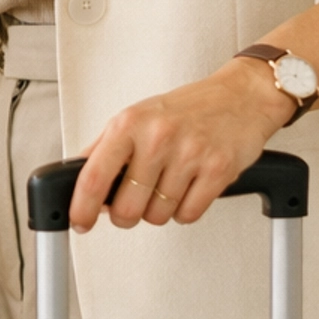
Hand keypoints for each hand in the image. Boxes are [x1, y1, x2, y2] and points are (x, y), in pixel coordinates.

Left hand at [69, 58, 294, 231]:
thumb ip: (105, 148)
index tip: (80, 222)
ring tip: (169, 185)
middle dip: (128, 215)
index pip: (94, 176)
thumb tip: (78, 181)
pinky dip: (186, 210)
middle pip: (127, 209)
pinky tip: (189, 188)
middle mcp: (157, 137)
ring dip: (160, 210)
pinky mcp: (217, 171)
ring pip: (158, 216)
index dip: (82, 208)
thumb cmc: (188, 109)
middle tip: (135, 203)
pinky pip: (188, 215)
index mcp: (129, 123)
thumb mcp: (136, 116)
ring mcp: (189, 154)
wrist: (240, 96)